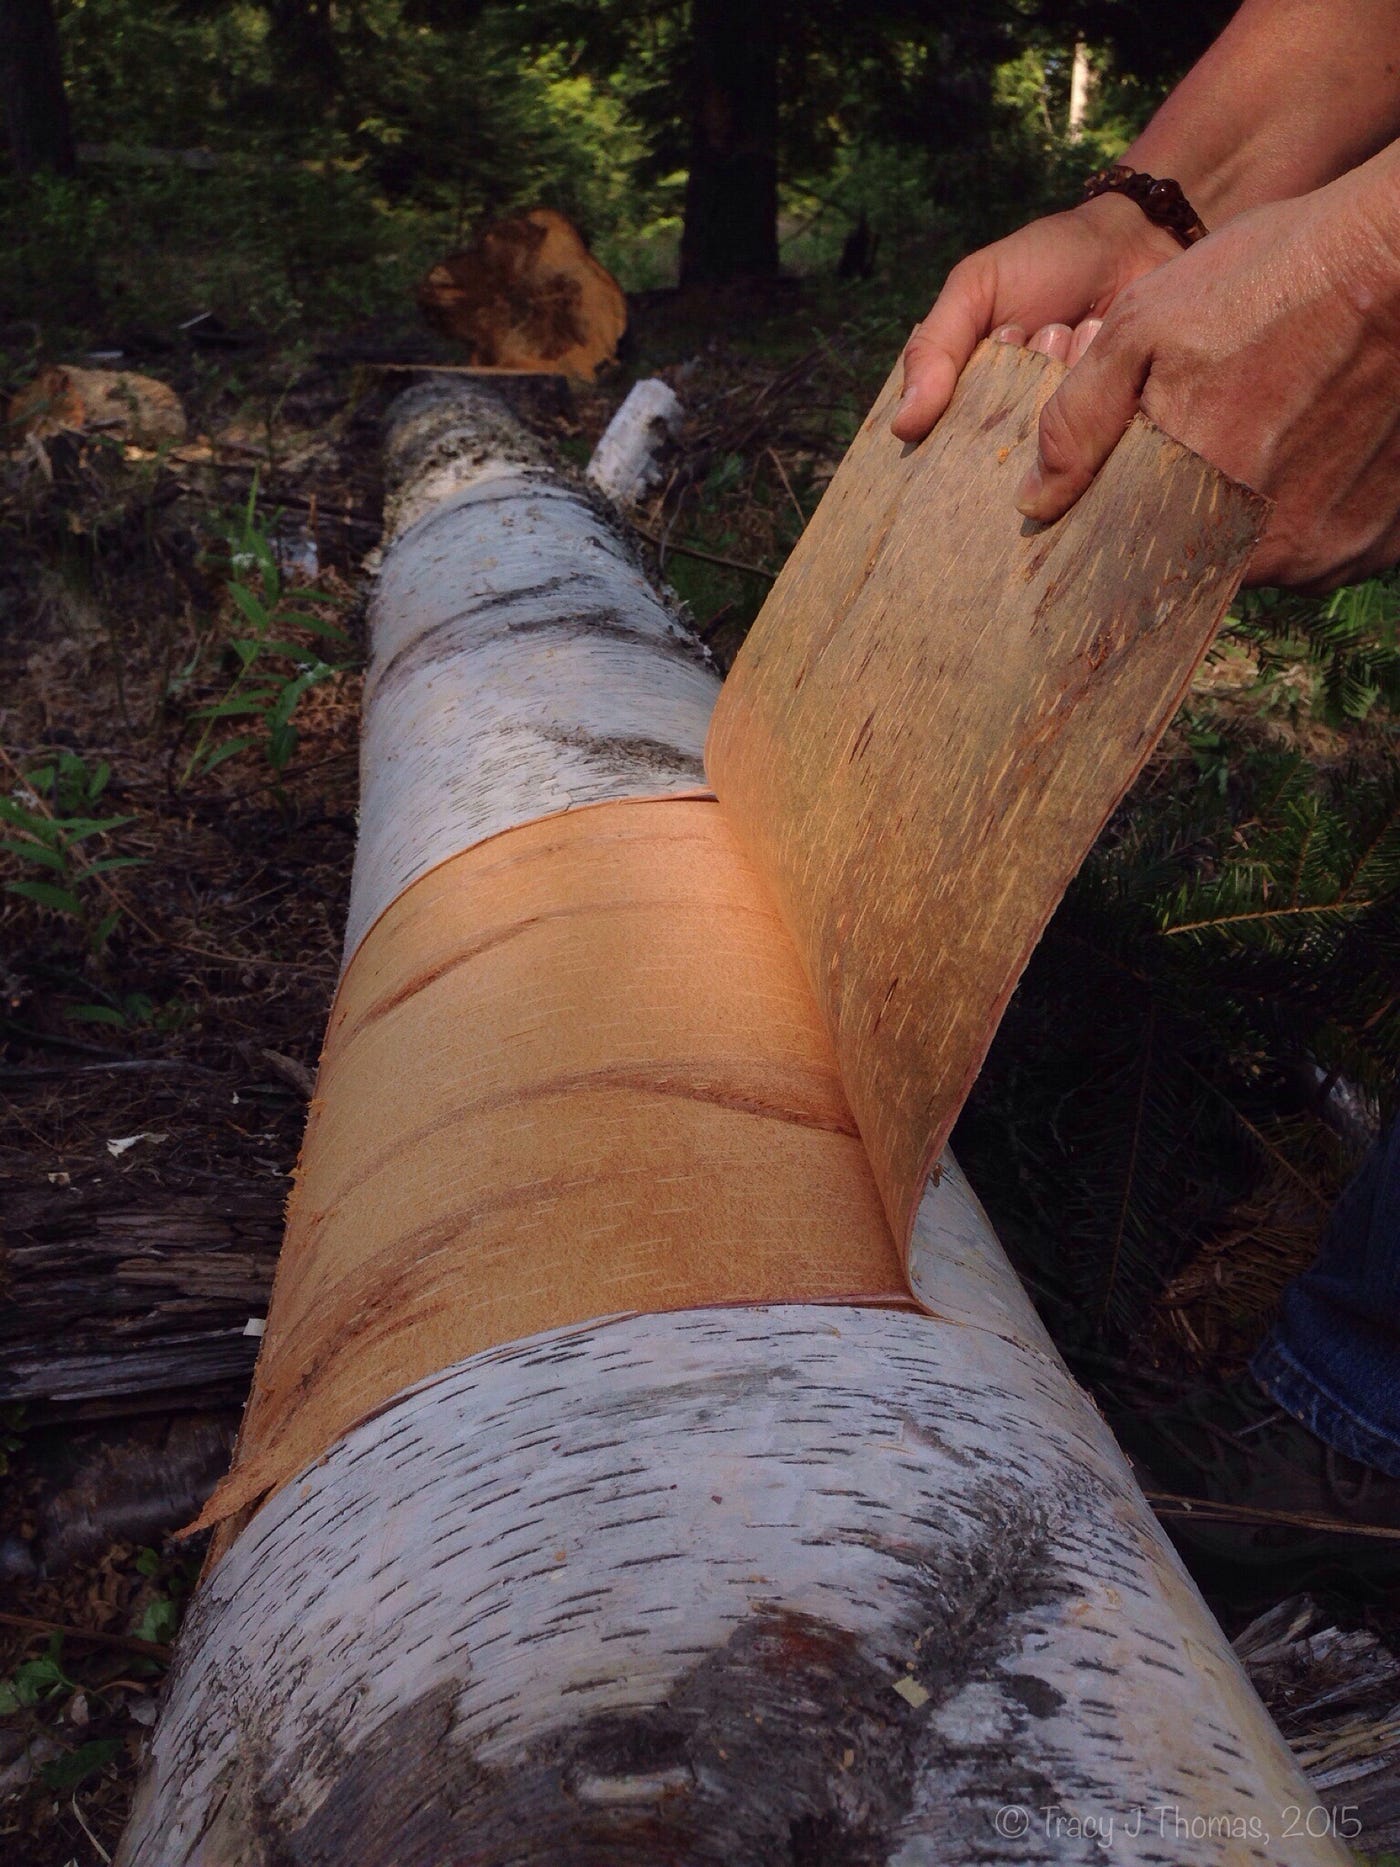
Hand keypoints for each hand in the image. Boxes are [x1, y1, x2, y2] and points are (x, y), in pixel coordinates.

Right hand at [891, 193, 1182, 441]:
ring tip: (1063, 329)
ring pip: (1047, 443)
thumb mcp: (974, 290)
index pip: (943, 453)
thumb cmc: (1045, 263)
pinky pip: (1095, 437)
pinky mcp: (1109, 434)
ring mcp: (1064, 436)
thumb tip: (900, 426)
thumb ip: (934, 349)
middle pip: (995, 458)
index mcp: (970, 404)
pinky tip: (1094, 340)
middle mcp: (1014, 431)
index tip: (976, 379)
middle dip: (1012, 392)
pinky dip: (1095, 384)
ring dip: (1055, 374)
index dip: (951, 431)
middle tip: (1026, 335)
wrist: (1134, 243)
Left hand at [1015, 158, 1399, 589]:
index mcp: (1195, 511)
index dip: (1128, 523)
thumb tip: (1034, 502)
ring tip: (1269, 428)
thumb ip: (1080, 420)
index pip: (1137, 558)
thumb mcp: (1144, 327)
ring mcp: (1333, 552)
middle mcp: (1266, 553)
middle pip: (1204, 556)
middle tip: (1219, 430)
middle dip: (1193, 509)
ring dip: (1256, 512)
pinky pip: (1329, 543)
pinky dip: (1317, 506)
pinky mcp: (1385, 542)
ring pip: (1267, 553)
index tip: (1135, 484)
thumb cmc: (1271, 277)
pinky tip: (1320, 443)